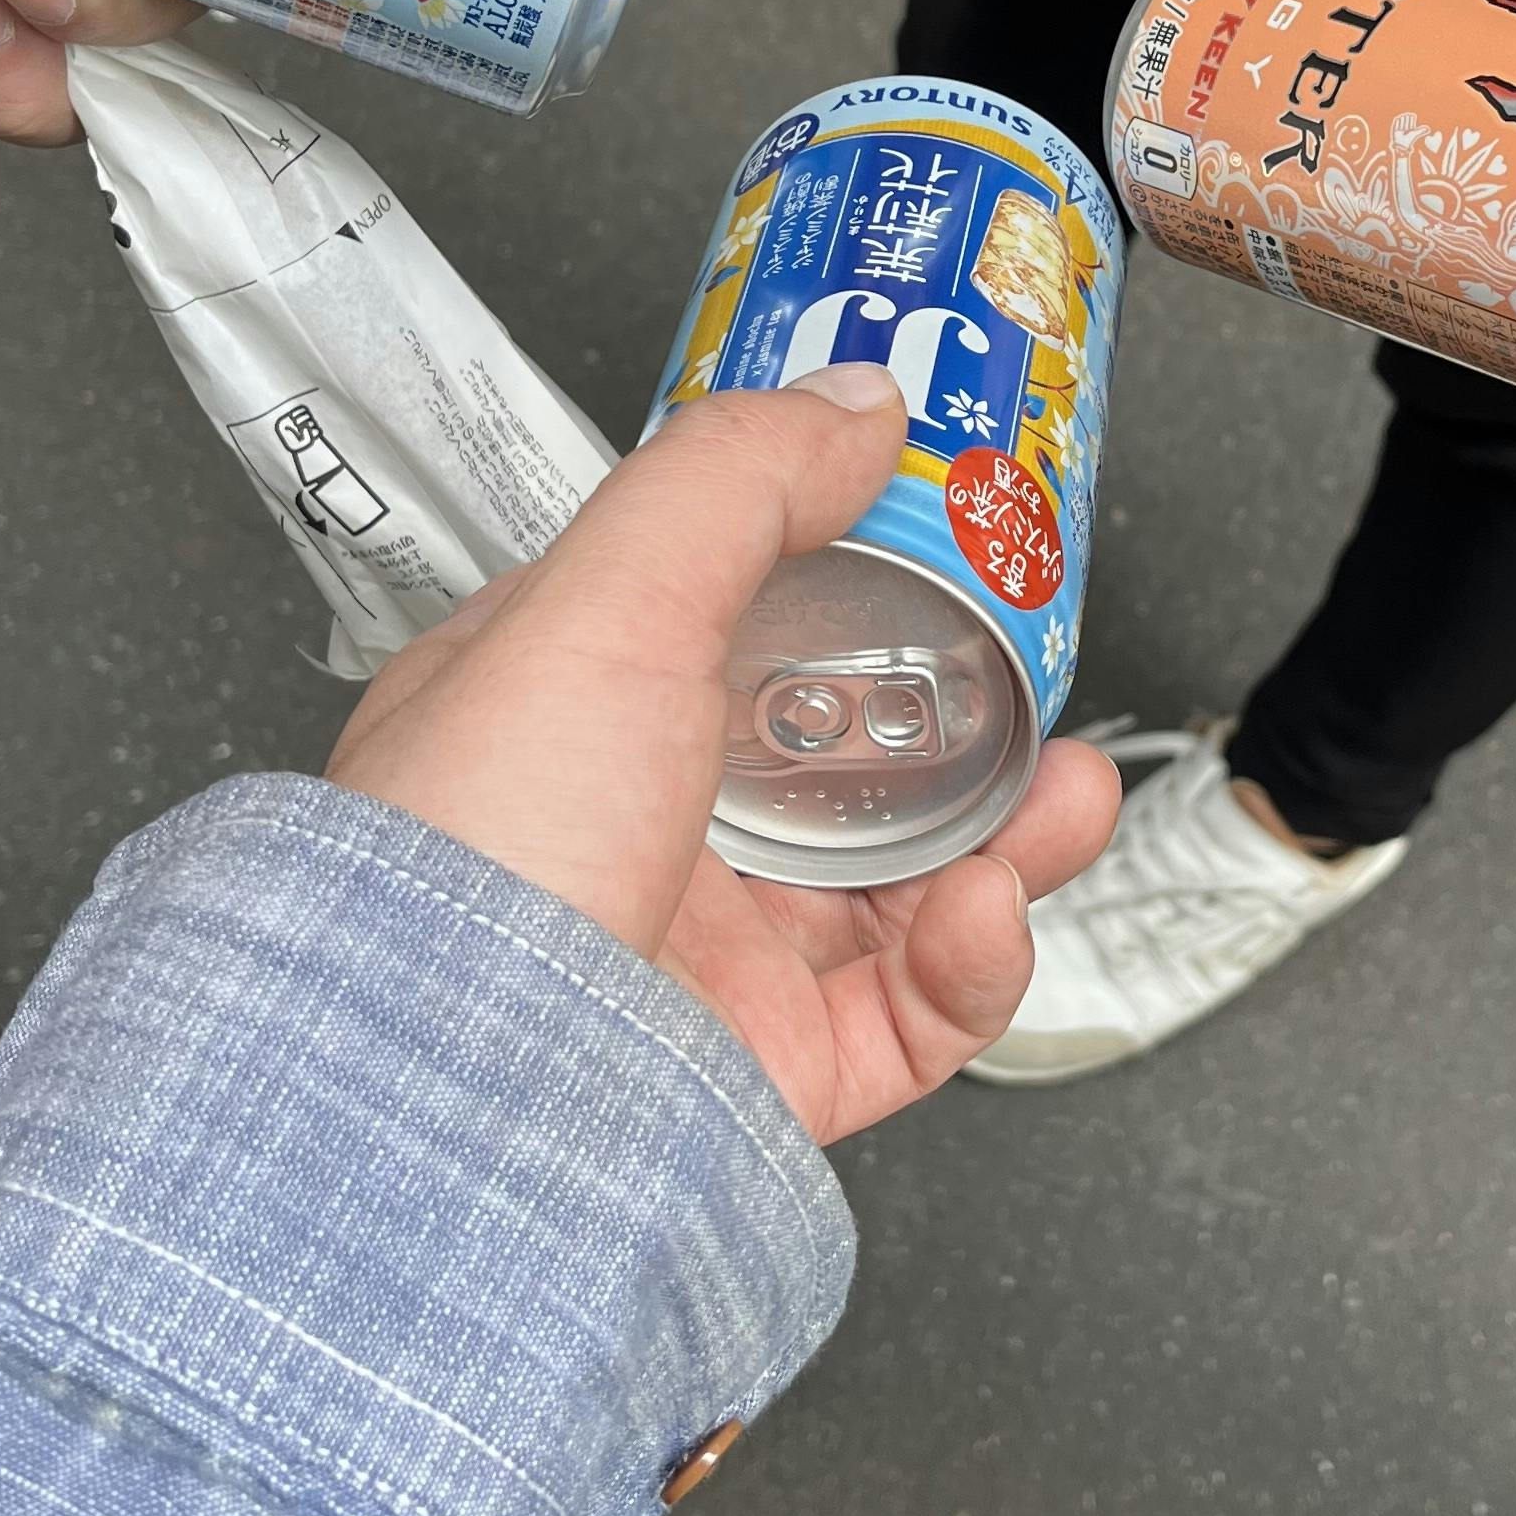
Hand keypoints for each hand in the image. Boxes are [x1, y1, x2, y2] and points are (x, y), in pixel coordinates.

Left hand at [325, 363, 1121, 1139]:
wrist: (455, 1107)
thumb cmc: (472, 861)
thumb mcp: (602, 604)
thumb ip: (734, 485)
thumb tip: (850, 407)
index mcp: (557, 714)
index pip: (718, 617)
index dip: (840, 573)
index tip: (944, 539)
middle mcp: (625, 836)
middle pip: (836, 753)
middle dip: (962, 713)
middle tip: (1037, 674)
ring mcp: (698, 963)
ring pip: (896, 885)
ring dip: (1003, 833)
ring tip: (1060, 796)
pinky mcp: (764, 1074)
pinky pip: (912, 1015)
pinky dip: (975, 963)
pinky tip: (983, 915)